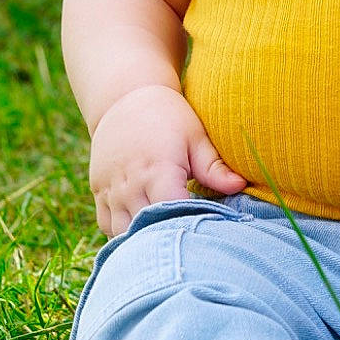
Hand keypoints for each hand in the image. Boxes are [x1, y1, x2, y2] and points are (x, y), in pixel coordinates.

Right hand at [88, 84, 244, 236]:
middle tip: (188, 241)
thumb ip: (214, 167)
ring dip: (142, 238)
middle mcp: (130, 182)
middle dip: (166, 237)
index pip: (170, 212)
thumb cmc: (169, 118)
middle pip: (146, 227)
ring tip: (164, 238)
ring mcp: (111, 188)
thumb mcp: (195, 137)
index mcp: (158, 169)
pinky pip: (107, 224)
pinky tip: (142, 230)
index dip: (186, 225)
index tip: (203, 230)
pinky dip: (123, 231)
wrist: (125, 98)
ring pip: (123, 231)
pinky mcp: (99, 191)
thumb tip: (240, 186)